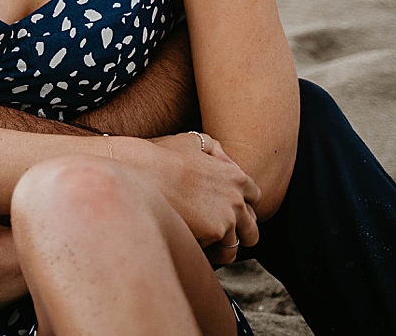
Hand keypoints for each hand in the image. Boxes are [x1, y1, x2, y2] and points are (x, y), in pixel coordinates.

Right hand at [138, 132, 259, 262]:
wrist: (141, 170)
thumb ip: (213, 148)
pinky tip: (189, 246)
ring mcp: (227, 217)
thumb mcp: (192, 141)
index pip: (254, 200)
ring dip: (219, 248)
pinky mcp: (213, 233)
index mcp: (236, 177)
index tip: (224, 210)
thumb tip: (221, 157)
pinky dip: (205, 255)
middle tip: (214, 232)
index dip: (240, 206)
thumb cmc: (161, 156)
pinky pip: (216, 255)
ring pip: (235, 247)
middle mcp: (237, 199)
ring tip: (199, 246)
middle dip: (236, 233)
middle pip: (251, 229)